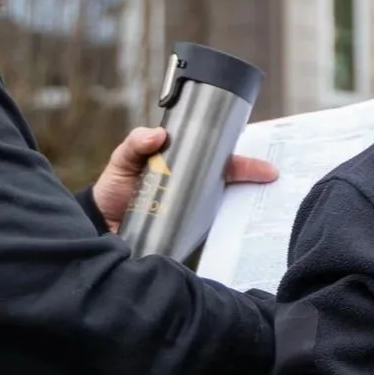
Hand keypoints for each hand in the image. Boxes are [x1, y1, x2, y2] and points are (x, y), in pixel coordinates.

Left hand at [89, 127, 279, 232]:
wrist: (99, 225)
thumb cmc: (115, 186)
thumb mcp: (124, 158)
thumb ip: (137, 143)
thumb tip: (158, 135)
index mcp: (185, 164)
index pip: (223, 162)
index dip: (247, 165)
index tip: (268, 171)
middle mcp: (194, 187)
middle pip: (231, 184)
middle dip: (255, 183)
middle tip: (274, 186)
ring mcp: (191, 211)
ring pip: (226, 209)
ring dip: (245, 210)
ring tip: (264, 213)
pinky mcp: (185, 233)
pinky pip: (211, 234)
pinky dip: (227, 235)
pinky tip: (240, 239)